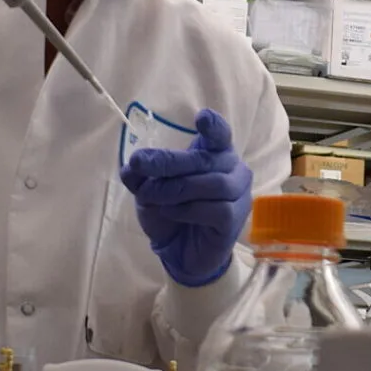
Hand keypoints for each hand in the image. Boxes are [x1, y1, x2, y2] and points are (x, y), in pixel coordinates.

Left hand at [120, 109, 251, 287]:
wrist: (181, 253)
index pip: (220, 135)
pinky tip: (172, 213)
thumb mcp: (148, 191)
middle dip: (169, 161)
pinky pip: (215, 209)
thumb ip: (142, 176)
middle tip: (139, 163)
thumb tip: (132, 168)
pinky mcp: (235, 219)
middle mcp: (233, 170)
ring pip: (213, 184)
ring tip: (153, 198)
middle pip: (205, 159)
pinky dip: (187, 210)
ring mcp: (239, 195)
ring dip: (176, 189)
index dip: (214, 126)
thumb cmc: (172, 213)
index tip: (201, 117)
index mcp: (214, 155)